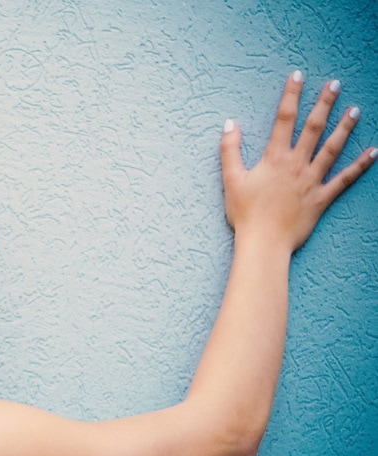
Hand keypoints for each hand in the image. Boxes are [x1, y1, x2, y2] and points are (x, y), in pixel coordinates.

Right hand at [220, 71, 375, 252]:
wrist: (263, 241)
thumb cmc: (244, 213)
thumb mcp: (230, 179)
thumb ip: (229, 149)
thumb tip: (230, 123)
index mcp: (274, 158)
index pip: (284, 119)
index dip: (291, 95)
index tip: (298, 76)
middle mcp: (296, 164)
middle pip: (313, 127)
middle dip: (324, 104)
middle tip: (335, 84)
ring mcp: (312, 180)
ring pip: (332, 148)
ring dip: (344, 128)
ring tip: (355, 110)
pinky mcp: (321, 198)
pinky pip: (344, 179)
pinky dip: (360, 166)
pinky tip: (373, 152)